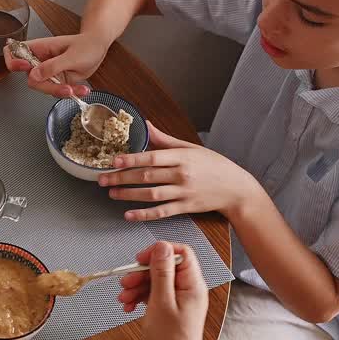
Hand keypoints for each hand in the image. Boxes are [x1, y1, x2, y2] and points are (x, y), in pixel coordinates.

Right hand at [3, 34, 104, 97]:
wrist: (98, 48)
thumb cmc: (87, 45)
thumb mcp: (71, 56)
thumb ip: (52, 66)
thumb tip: (33, 75)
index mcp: (39, 48)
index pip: (13, 52)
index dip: (14, 62)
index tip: (25, 68)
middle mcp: (40, 61)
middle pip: (30, 79)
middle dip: (48, 86)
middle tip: (64, 87)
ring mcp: (48, 72)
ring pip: (44, 88)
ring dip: (61, 91)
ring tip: (76, 88)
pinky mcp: (56, 81)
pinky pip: (57, 92)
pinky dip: (70, 93)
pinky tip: (81, 89)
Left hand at [99, 123, 261, 220]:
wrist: (236, 189)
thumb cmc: (213, 165)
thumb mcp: (191, 148)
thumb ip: (165, 139)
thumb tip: (145, 124)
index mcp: (182, 157)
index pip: (152, 157)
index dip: (131, 159)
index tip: (113, 161)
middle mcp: (182, 174)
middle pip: (147, 176)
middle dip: (121, 178)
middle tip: (102, 179)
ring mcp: (183, 192)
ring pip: (151, 194)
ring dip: (128, 195)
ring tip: (111, 193)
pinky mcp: (186, 208)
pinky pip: (161, 212)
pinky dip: (144, 214)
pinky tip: (128, 215)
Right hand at [120, 242, 217, 339]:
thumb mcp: (161, 302)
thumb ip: (161, 273)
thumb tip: (161, 247)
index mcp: (192, 284)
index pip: (180, 253)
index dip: (158, 252)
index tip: (139, 260)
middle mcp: (188, 289)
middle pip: (164, 267)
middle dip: (142, 273)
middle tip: (125, 283)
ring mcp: (180, 299)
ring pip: (156, 281)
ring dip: (137, 287)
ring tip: (123, 299)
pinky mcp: (172, 308)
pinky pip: (155, 294)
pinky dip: (140, 297)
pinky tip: (129, 306)